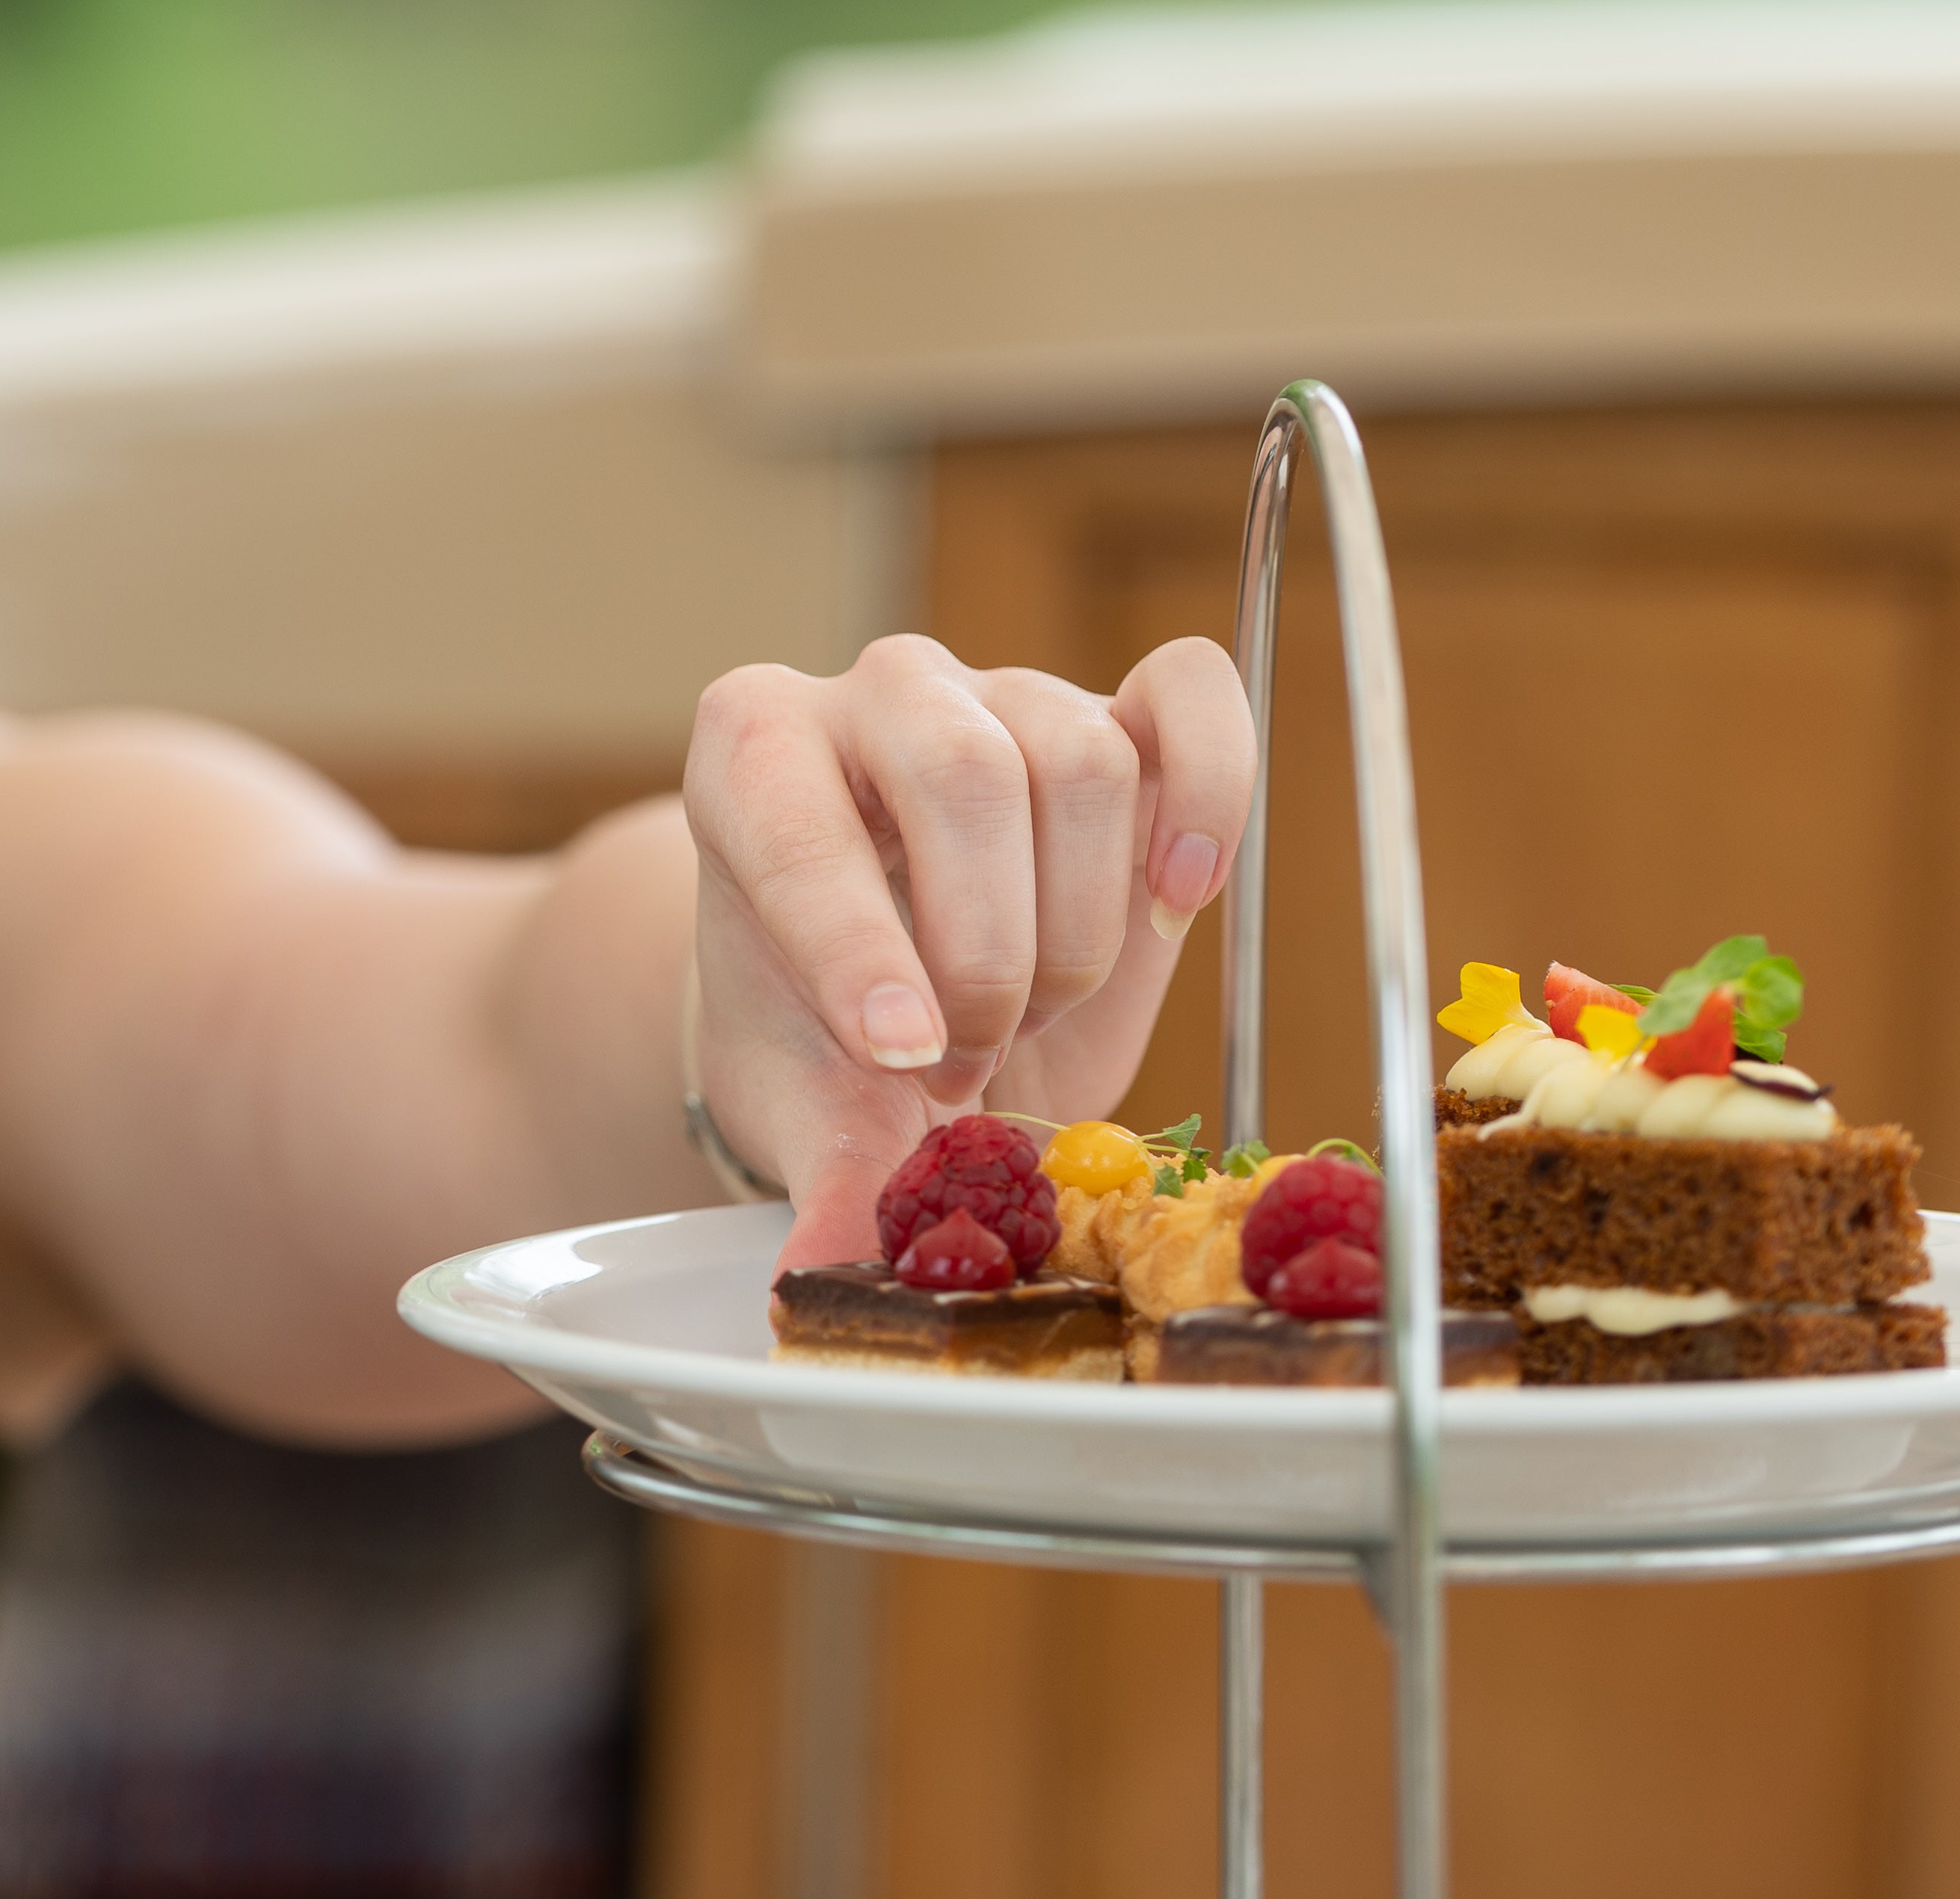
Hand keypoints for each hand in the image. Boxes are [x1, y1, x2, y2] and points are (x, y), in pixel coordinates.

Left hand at [683, 633, 1253, 1266]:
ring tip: (1031, 1009)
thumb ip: (824, 1172)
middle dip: (984, 950)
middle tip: (963, 1059)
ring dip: (1073, 926)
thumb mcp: (807, 1103)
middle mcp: (877, 696)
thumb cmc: (830, 1034)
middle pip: (962, 770)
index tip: (899, 1054)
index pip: (799, 819)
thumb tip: (827, 1266)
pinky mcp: (1123, 719)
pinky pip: (1191, 692)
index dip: (858, 946)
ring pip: (1080, 761)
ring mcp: (1007, 696)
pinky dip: (1209, 791)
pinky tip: (1178, 895)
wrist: (898, 1014)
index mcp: (750, 753)